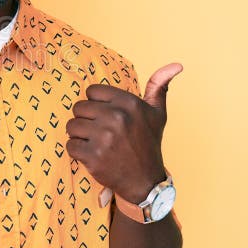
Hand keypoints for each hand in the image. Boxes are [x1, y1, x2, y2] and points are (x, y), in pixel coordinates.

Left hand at [65, 63, 182, 202]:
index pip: (91, 91)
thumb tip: (177, 64)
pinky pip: (70, 145)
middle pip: (79, 108)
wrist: (145, 182)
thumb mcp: (157, 114)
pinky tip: (93, 155)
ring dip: (80, 136)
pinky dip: (77, 152)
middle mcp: (116, 117)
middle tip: (101, 133)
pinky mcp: (92, 156)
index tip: (107, 117)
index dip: (96, 104)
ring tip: (96, 144)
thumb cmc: (148, 144)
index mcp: (129, 103)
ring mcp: (104, 137)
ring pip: (71, 126)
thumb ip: (159, 87)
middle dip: (86, 120)